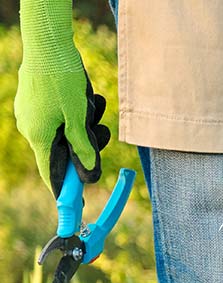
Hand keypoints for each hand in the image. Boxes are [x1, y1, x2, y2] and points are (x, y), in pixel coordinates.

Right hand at [14, 1, 110, 196]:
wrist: (48, 42)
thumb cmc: (62, 79)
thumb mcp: (78, 118)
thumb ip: (83, 147)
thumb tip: (88, 172)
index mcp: (39, 137)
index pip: (52, 175)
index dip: (64, 193)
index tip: (74, 210)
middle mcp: (33, 129)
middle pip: (65, 153)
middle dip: (87, 146)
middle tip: (101, 132)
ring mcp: (34, 116)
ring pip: (67, 135)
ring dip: (87, 127)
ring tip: (95, 106)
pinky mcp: (39, 104)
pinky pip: (63, 119)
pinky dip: (78, 115)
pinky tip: (89, 100)